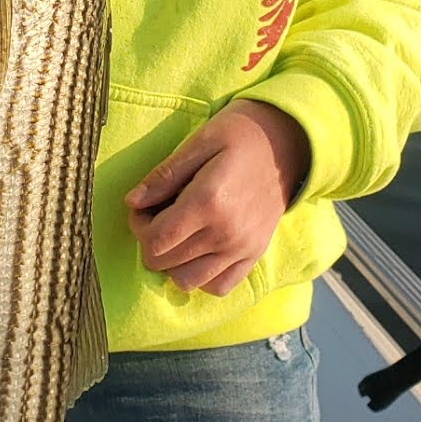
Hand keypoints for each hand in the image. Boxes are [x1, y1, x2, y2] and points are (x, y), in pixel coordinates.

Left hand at [124, 101, 311, 297]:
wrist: (288, 142)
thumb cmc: (239, 134)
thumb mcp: (199, 142)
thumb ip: (164, 175)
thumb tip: (132, 202)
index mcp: (208, 201)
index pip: (155, 240)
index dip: (138, 226)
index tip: (143, 207)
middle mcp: (226, 233)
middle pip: (165, 263)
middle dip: (150, 241)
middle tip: (158, 215)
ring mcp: (242, 248)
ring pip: (187, 281)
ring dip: (172, 262)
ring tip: (177, 234)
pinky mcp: (254, 254)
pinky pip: (219, 286)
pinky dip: (201, 276)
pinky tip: (198, 251)